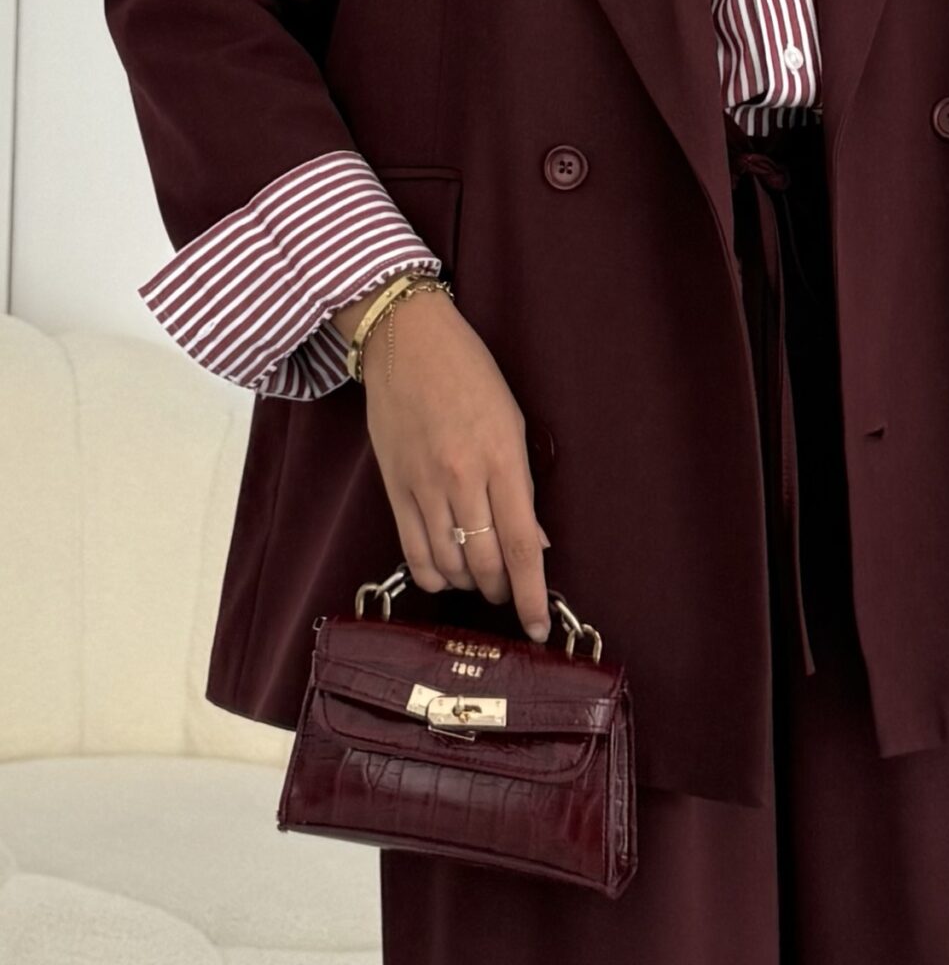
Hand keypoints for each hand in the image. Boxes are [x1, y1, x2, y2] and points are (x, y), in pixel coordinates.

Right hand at [360, 288, 553, 641]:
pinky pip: (412, 551)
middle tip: (509, 595)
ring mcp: (423, 485)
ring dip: (469, 584)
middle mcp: (461, 477)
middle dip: (501, 592)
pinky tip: (446, 574)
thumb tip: (535, 543)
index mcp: (501, 457)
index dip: (532, 594)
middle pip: (484, 563)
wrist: (406, 340)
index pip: (521, 545)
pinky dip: (433, 575)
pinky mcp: (393, 487)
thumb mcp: (512, 421)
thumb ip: (522, 487)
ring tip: (480, 581)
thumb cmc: (470, 374)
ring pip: (448, 564)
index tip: (540, 624)